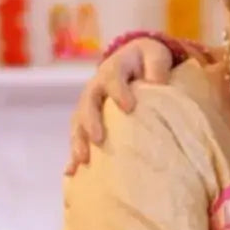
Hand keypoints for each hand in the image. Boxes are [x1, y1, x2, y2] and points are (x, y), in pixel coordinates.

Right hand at [65, 38, 173, 172]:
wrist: (134, 59)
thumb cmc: (148, 60)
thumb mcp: (156, 57)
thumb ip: (157, 68)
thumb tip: (158, 85)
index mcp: (114, 69)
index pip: (113, 78)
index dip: (119, 91)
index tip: (129, 107)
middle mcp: (96, 87)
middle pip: (88, 103)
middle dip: (91, 122)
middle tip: (98, 139)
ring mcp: (89, 105)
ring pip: (78, 122)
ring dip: (78, 141)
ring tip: (82, 160)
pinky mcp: (89, 121)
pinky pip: (79, 136)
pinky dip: (74, 154)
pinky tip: (71, 172)